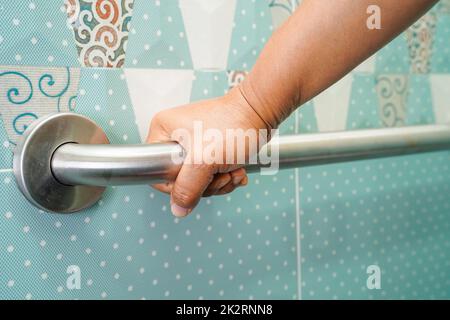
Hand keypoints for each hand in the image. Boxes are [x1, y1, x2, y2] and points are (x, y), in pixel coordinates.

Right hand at [147, 86, 269, 216]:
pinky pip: (211, 175)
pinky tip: (237, 169)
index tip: (195, 178)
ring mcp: (194, 144)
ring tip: (232, 169)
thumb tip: (179, 209)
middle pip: (180, 179)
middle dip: (205, 183)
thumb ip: (187, 188)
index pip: (156, 170)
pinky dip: (226, 177)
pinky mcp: (210, 150)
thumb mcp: (204, 161)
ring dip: (219, 181)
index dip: (176, 183)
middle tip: (219, 172)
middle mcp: (175, 137)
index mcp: (163, 131)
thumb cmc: (234, 124)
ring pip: (198, 180)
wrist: (261, 113)